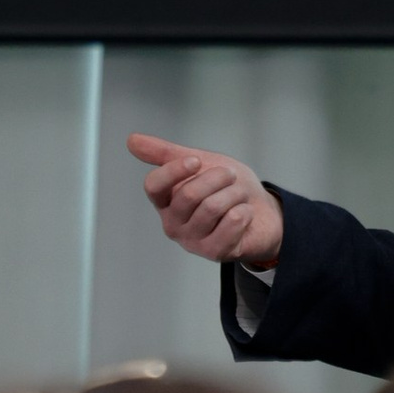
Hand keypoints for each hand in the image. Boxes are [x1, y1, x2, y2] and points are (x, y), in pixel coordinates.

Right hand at [127, 132, 283, 268]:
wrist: (262, 213)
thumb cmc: (226, 188)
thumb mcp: (199, 162)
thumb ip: (166, 154)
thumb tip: (131, 140)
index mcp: (164, 202)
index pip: (153, 186)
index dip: (174, 171)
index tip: (196, 160)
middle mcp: (173, 224)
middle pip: (188, 195)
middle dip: (217, 178)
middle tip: (230, 175)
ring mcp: (193, 241)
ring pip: (212, 207)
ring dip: (234, 193)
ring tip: (239, 195)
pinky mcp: (214, 253)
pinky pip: (231, 222)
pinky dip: (244, 211)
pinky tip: (244, 213)